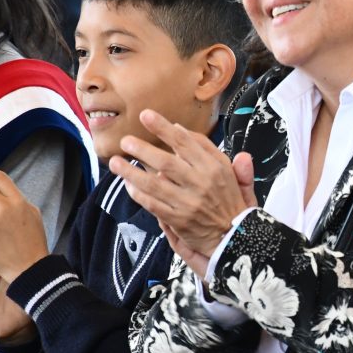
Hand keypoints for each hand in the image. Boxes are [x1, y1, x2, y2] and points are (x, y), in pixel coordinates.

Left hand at [110, 110, 255, 269]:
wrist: (236, 236)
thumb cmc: (231, 202)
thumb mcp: (232, 170)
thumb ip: (211, 149)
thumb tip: (183, 130)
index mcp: (214, 167)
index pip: (185, 142)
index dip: (163, 128)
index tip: (146, 116)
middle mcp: (201, 182)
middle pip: (166, 161)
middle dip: (142, 149)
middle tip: (126, 141)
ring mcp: (188, 202)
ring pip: (154, 184)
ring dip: (132, 172)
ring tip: (116, 162)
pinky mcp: (178, 220)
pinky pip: (153, 204)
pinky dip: (138, 193)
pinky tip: (127, 184)